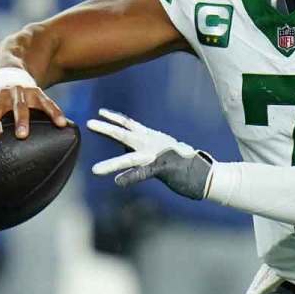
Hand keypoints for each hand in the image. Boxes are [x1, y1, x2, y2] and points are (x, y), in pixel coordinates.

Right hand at [0, 83, 66, 139]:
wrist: (7, 68)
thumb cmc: (26, 94)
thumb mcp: (38, 97)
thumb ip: (47, 112)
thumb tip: (67, 131)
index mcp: (34, 93)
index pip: (47, 103)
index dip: (55, 113)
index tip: (62, 124)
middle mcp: (17, 93)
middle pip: (20, 107)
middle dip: (21, 121)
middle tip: (22, 136)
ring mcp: (0, 94)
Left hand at [87, 109, 212, 199]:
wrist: (205, 173)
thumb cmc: (183, 165)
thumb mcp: (160, 155)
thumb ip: (142, 153)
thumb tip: (128, 154)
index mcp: (152, 138)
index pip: (130, 125)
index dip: (115, 117)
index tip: (101, 112)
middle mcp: (152, 143)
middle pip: (125, 134)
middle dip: (107, 128)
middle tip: (89, 123)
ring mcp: (157, 156)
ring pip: (130, 159)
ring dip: (112, 165)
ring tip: (95, 171)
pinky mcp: (163, 169)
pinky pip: (144, 174)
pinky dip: (130, 177)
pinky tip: (118, 182)